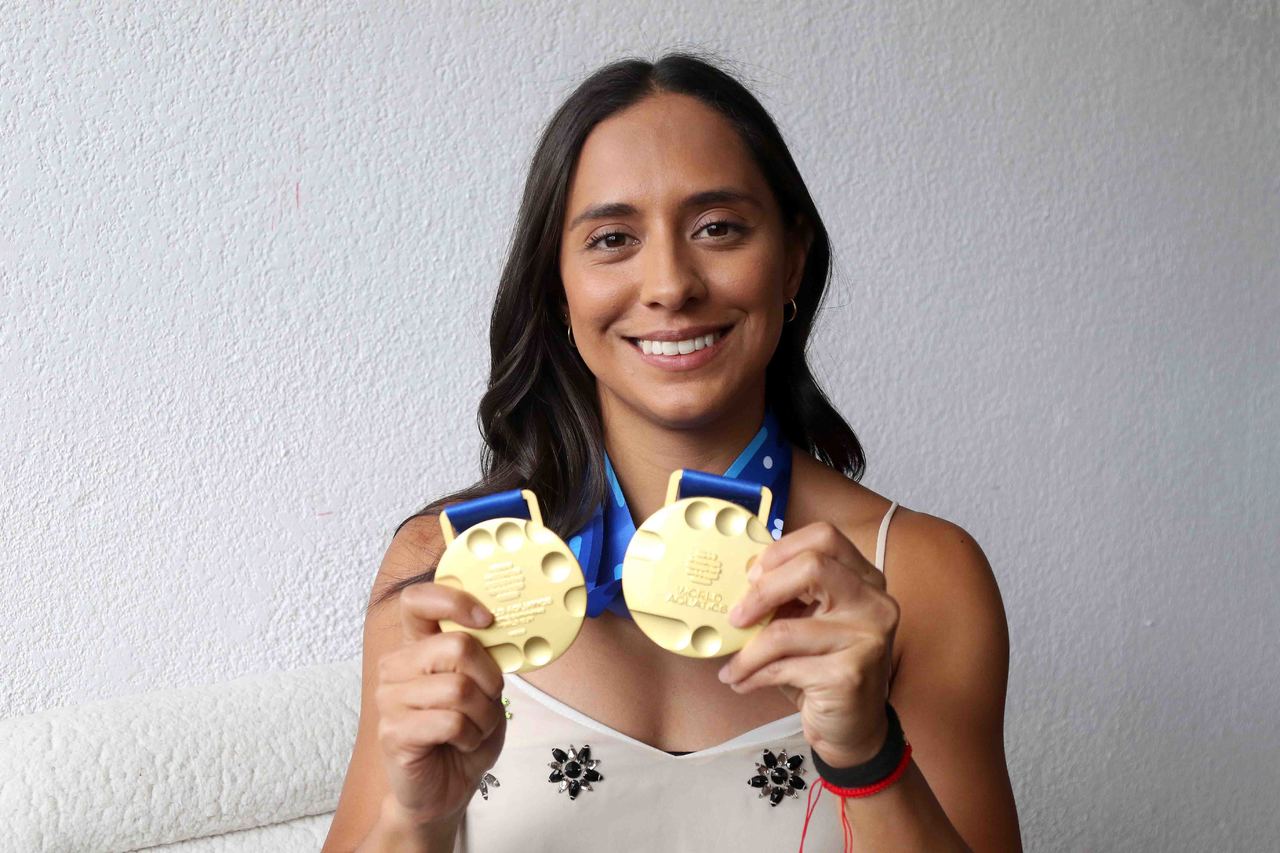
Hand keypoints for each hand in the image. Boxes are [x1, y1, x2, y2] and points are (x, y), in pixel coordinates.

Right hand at [375, 582, 507, 825]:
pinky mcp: (393, 731)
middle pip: (456, 646)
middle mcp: (396, 666)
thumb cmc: (464, 734)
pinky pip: (451, 722)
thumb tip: (496, 628)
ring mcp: (389, 698)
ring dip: (483, 715)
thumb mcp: (483, 687)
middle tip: (487, 701)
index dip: (453, 600)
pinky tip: (461, 744)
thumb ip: (483, 656)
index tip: (486, 619)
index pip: (417, 600)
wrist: (445, 789)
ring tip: (474, 729)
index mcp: (417, 646)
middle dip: (489, 679)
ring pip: (459, 688)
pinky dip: (471, 736)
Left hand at [717, 521, 899, 766]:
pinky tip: (743, 682)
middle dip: (762, 591)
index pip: (824, 537)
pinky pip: (785, 666)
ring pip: (787, 629)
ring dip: (747, 651)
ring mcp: (868, 637)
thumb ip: (787, 596)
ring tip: (731, 666)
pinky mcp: (851, 674)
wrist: (852, 729)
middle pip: (812, 566)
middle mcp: (874, 601)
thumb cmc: (823, 668)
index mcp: (864, 578)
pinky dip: (753, 675)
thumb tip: (735, 580)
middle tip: (736, 616)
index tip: (752, 575)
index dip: (781, 550)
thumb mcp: (807, 622)